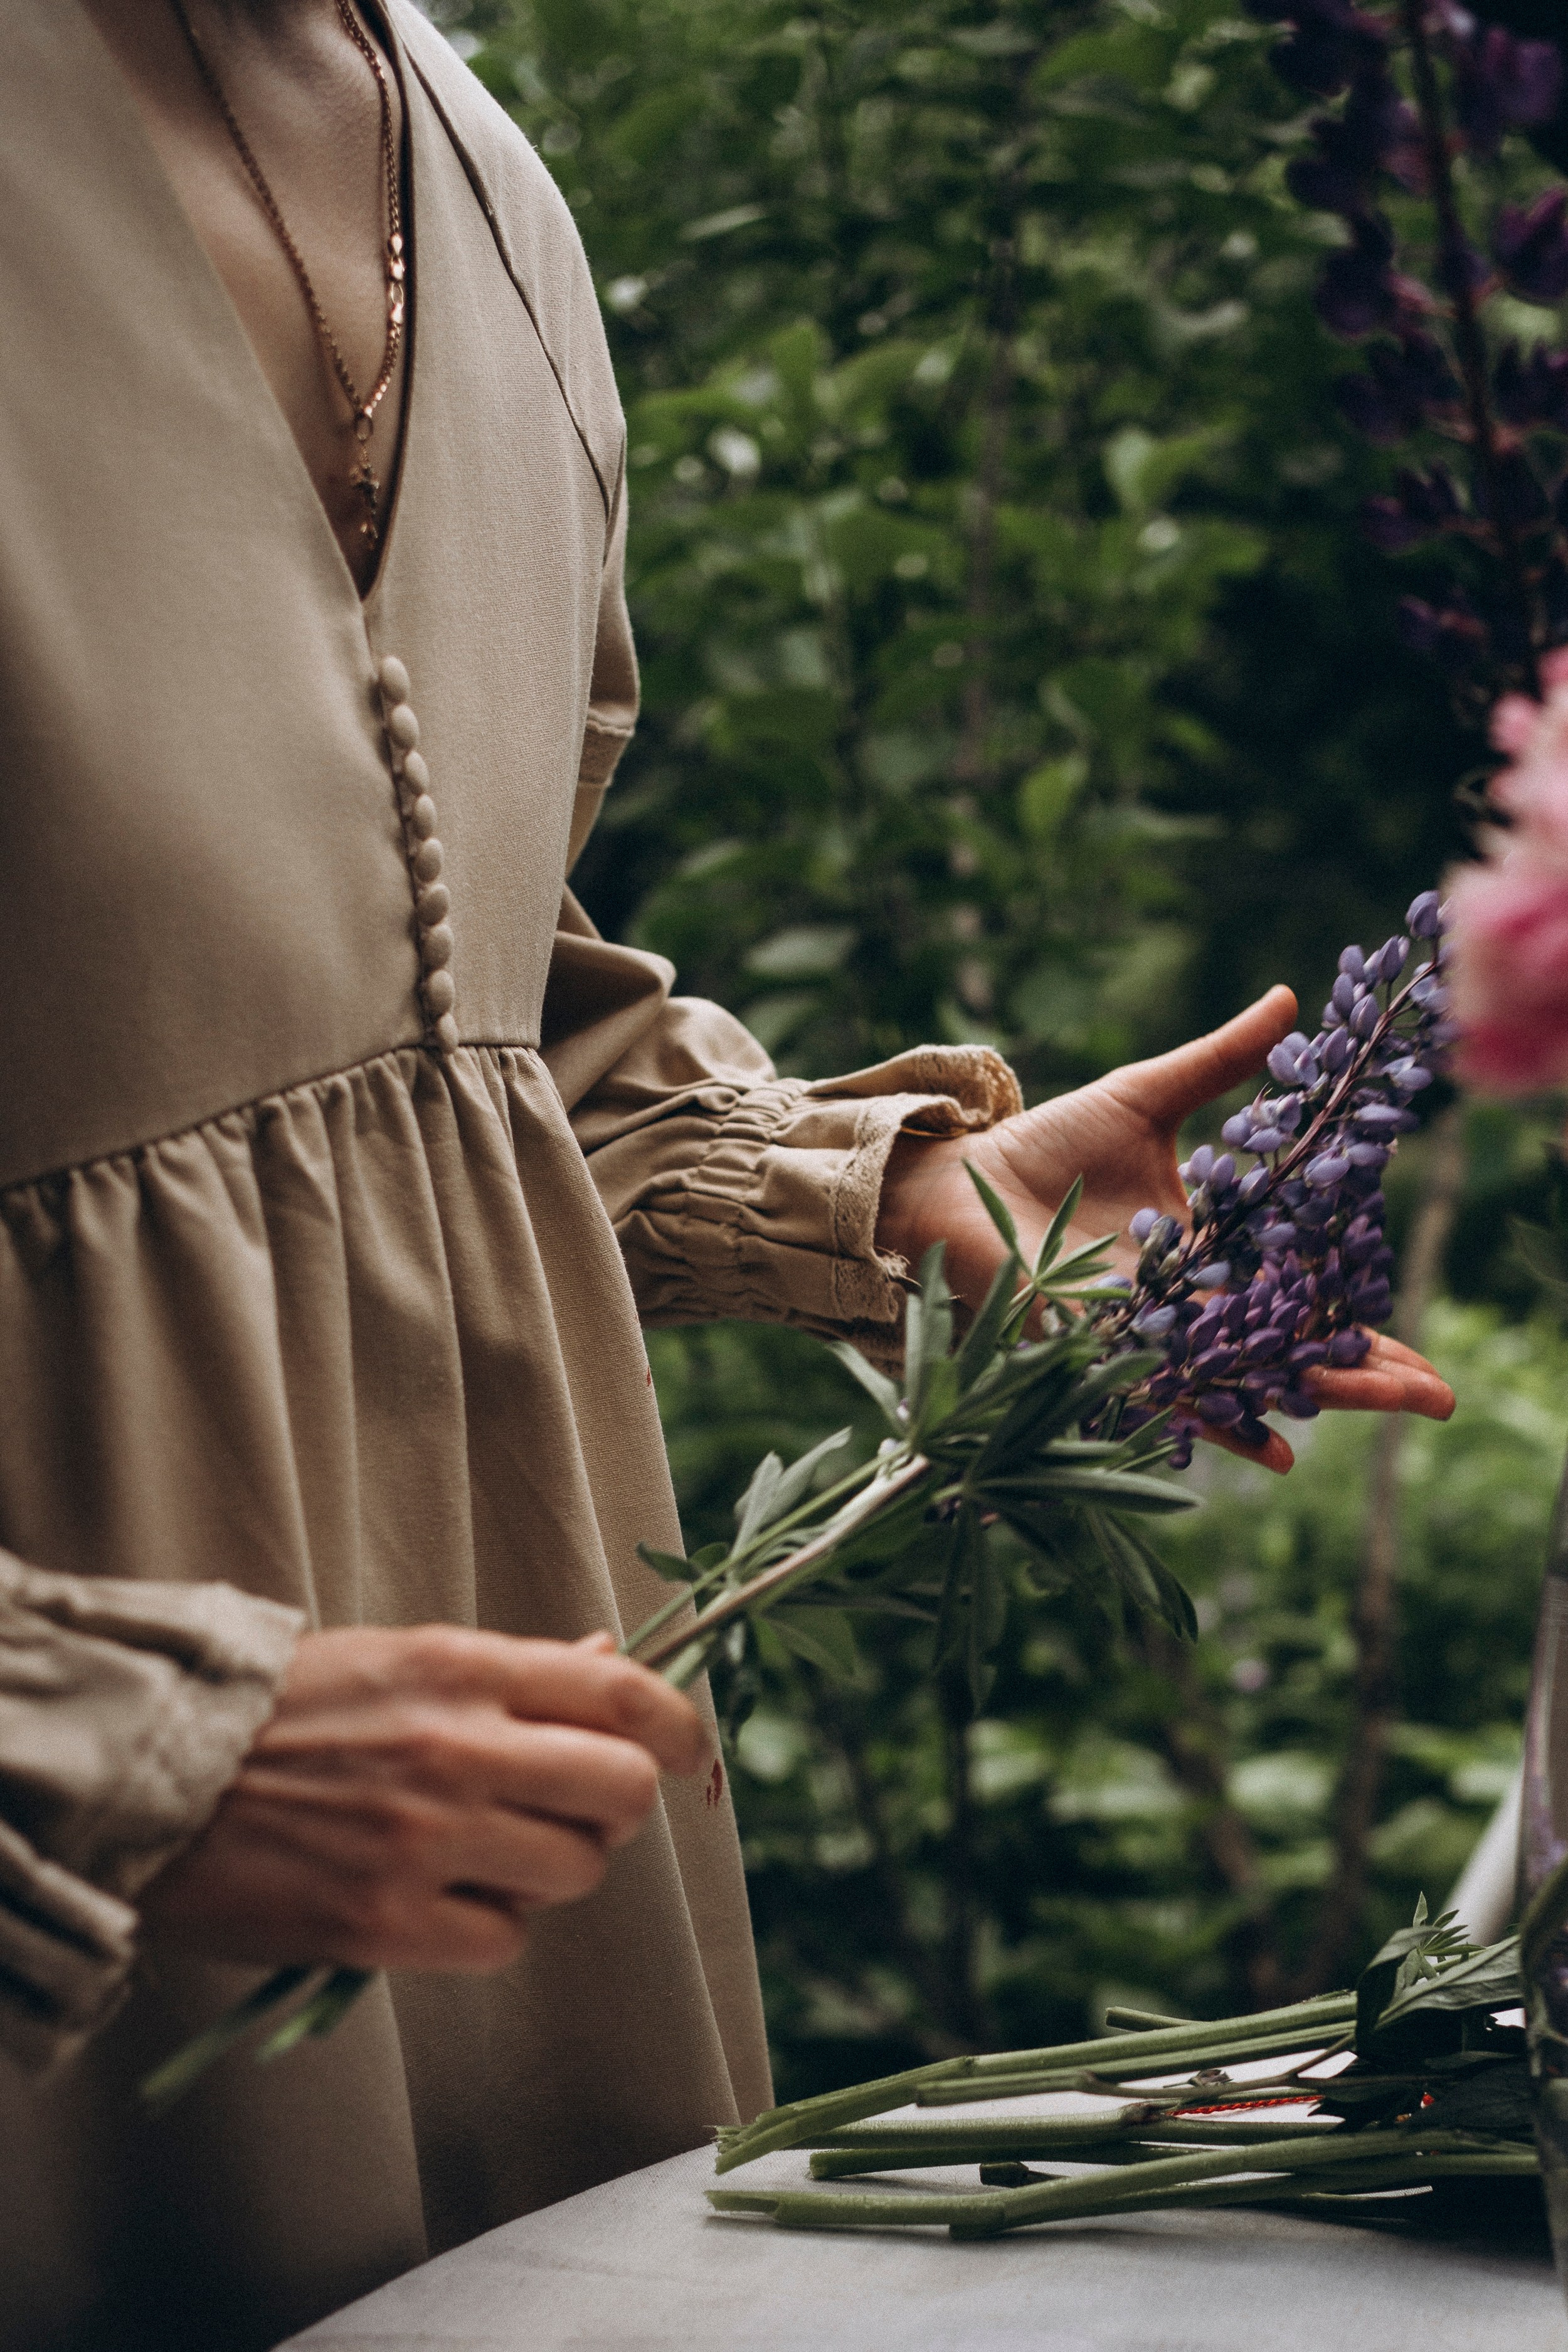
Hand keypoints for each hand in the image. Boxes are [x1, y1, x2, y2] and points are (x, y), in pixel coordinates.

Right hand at [140, 1625, 704, 1972]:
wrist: (158, 1775)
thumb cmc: (285, 1711)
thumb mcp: (403, 1657)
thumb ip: (512, 1672)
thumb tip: (610, 1662)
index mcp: (463, 1667)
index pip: (623, 1695)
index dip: (678, 1729)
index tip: (681, 1752)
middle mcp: (458, 1747)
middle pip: (619, 1792)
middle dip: (614, 1811)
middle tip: (572, 1813)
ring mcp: (424, 1838)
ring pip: (573, 1873)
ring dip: (550, 1873)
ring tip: (489, 1857)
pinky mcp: (384, 1923)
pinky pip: (503, 1941)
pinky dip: (488, 1930)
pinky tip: (440, 1905)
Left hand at [875, 986, 1454, 1471]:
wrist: (961, 1179)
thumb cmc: (1047, 1144)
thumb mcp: (1147, 1096)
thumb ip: (1220, 1061)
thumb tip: (1291, 995)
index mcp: (1210, 1252)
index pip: (1302, 1293)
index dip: (1361, 1318)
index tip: (1423, 1346)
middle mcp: (1190, 1306)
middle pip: (1292, 1347)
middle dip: (1363, 1371)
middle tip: (1436, 1396)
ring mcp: (1152, 1335)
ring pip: (1247, 1376)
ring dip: (1314, 1393)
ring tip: (1379, 1406)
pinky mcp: (1105, 1350)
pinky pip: (1170, 1396)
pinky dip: (1221, 1422)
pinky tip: (1275, 1450)